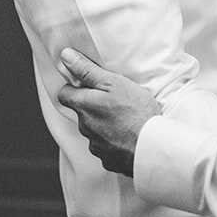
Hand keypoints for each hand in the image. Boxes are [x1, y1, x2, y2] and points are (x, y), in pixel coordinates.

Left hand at [56, 48, 161, 177]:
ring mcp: (96, 146)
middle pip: (81, 113)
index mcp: (83, 106)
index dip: (73, 87)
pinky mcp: (108, 160)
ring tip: (126, 119)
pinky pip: (106, 147)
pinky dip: (114, 141)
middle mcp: (85, 127)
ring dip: (104, 124)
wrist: (152, 146)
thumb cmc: (135, 112)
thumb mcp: (113, 82)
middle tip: (114, 100)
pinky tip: (129, 136)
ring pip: (94, 131)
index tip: (88, 84)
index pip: (64, 94)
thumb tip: (65, 56)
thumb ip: (87, 70)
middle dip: (93, 106)